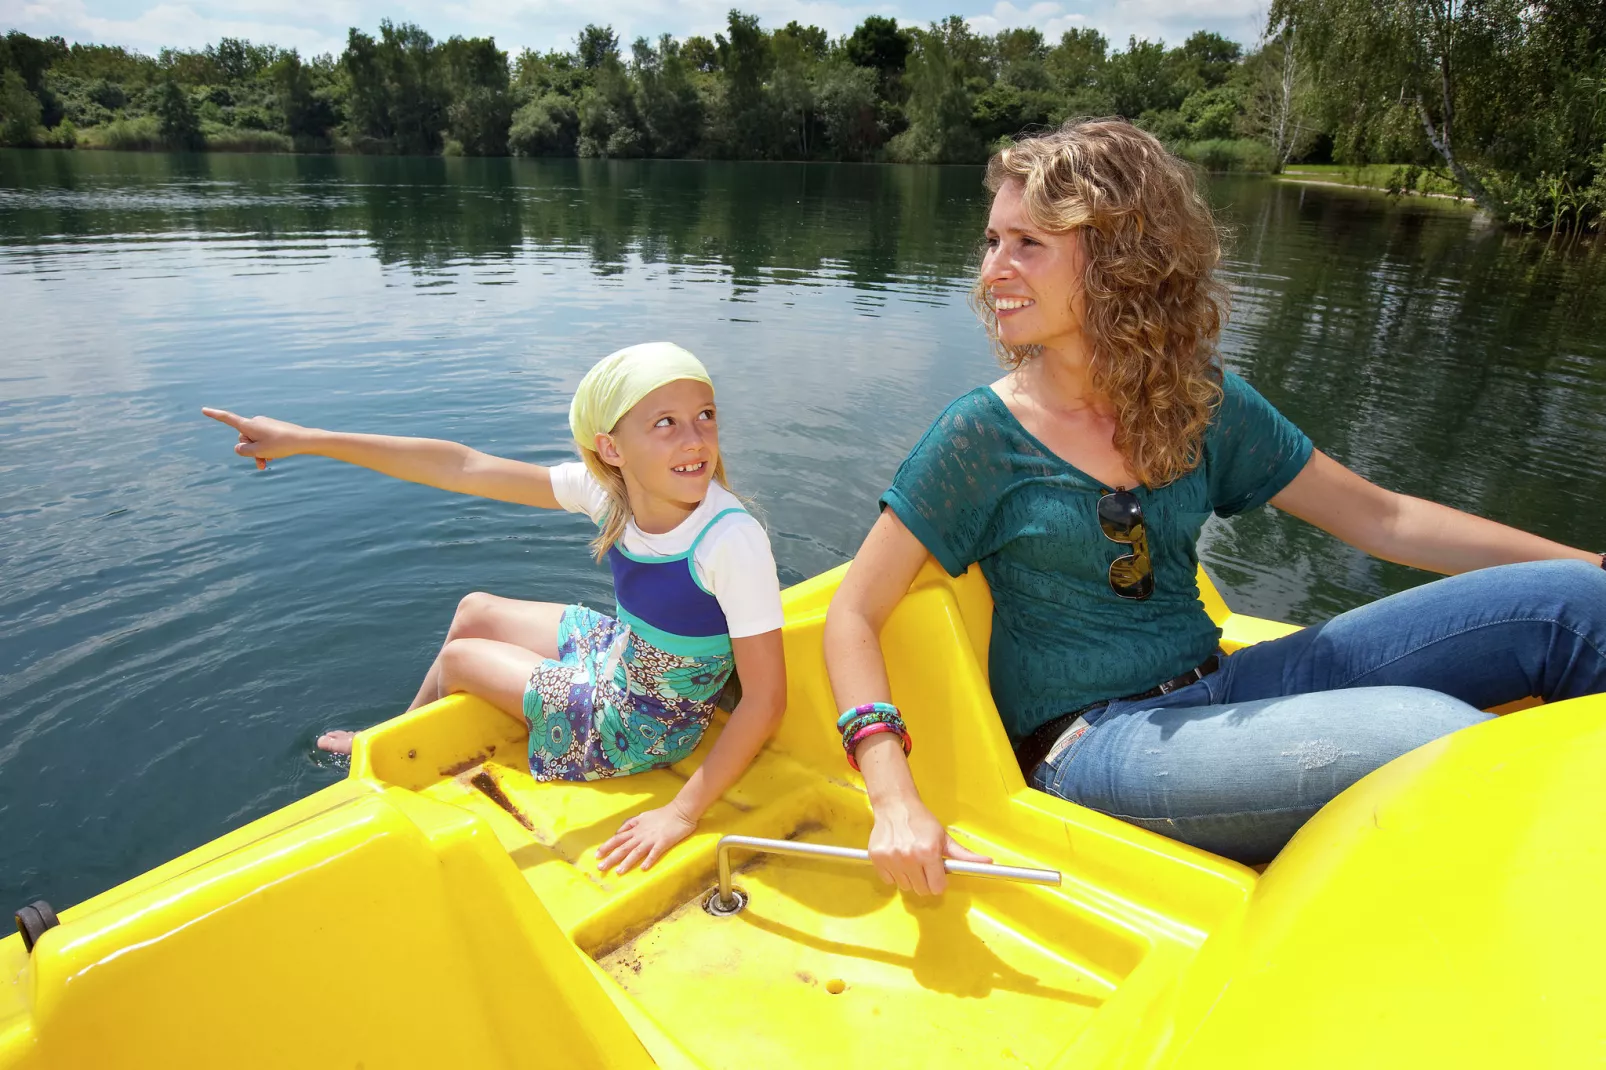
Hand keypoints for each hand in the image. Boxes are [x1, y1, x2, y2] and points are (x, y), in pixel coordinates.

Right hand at [202, 407, 313, 469]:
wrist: (304, 440)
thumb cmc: (281, 445)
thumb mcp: (258, 451)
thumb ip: (243, 450)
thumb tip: (239, 448)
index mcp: (249, 425)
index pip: (228, 419)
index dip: (215, 415)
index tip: (203, 409)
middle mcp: (255, 422)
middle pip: (243, 438)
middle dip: (249, 450)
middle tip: (262, 459)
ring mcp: (264, 425)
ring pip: (254, 442)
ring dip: (258, 452)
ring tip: (269, 460)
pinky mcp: (273, 429)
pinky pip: (263, 441)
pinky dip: (266, 449)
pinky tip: (274, 456)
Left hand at [597, 802, 697, 875]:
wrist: (680, 811)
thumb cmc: (661, 814)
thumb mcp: (642, 816)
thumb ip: (630, 824)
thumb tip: (618, 832)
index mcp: (636, 828)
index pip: (617, 838)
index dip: (606, 846)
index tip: (597, 855)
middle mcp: (641, 834)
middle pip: (623, 847)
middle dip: (611, 858)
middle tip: (600, 867)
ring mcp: (652, 839)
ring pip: (636, 852)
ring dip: (627, 862)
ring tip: (619, 872)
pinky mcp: (664, 842)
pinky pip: (655, 852)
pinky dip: (649, 860)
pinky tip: (643, 868)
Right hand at [867, 798, 991, 895]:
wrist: (896, 806)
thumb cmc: (921, 821)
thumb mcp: (944, 837)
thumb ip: (964, 855)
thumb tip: (987, 863)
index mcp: (928, 852)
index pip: (937, 888)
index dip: (939, 882)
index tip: (936, 874)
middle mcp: (909, 857)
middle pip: (921, 890)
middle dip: (924, 881)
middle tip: (923, 865)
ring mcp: (891, 858)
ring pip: (905, 886)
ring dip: (909, 877)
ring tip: (909, 860)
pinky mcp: (877, 858)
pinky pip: (888, 880)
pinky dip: (893, 874)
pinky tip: (897, 859)